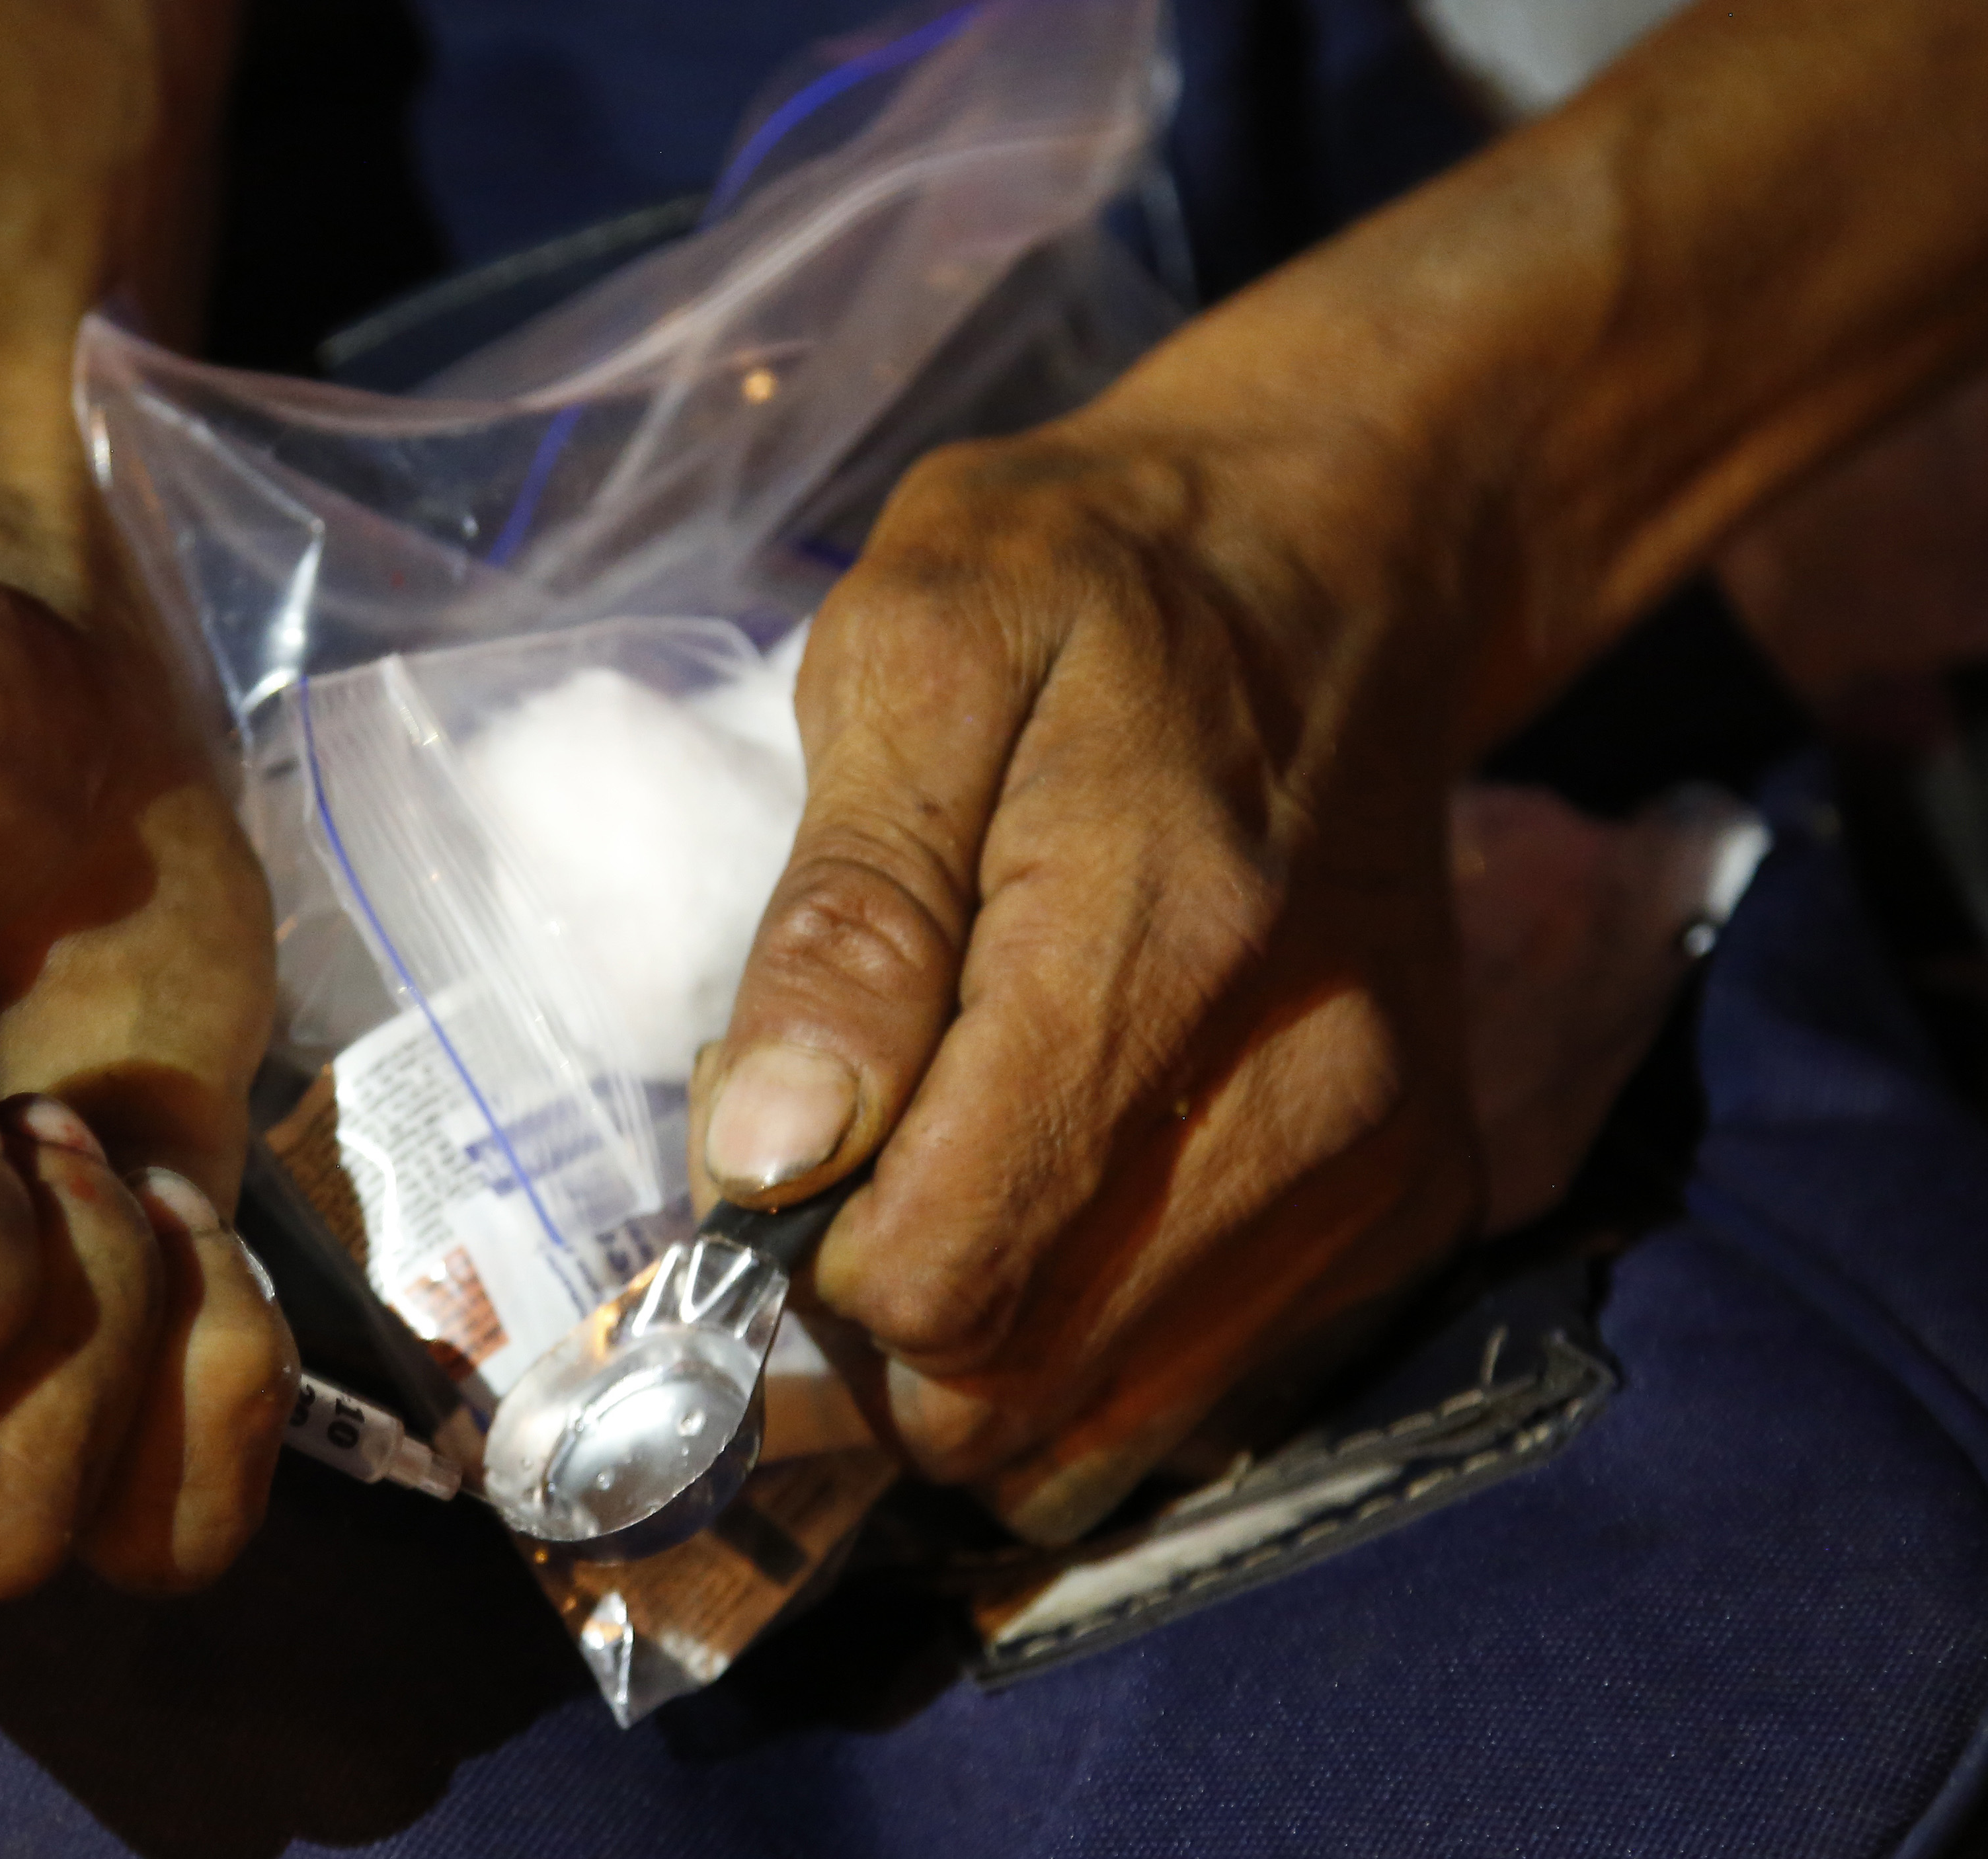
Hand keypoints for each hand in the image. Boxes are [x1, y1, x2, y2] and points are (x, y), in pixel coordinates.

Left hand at [693, 406, 1482, 1541]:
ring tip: (953, 1172)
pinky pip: (1188, 1409)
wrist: (1333, 570)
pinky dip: (1081, 1357)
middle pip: (1000, 1392)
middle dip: (868, 1323)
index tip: (779, 1130)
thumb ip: (847, 914)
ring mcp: (1379, 1174)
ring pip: (1091, 1439)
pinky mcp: (1412, 1214)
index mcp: (1162, 947)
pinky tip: (1058, 1201)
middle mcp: (1309, 1100)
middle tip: (852, 1151)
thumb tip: (766, 1156)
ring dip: (970, 1359)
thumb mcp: (913, 658)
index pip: (937, 1275)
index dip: (801, 1252)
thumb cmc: (1090, 590)